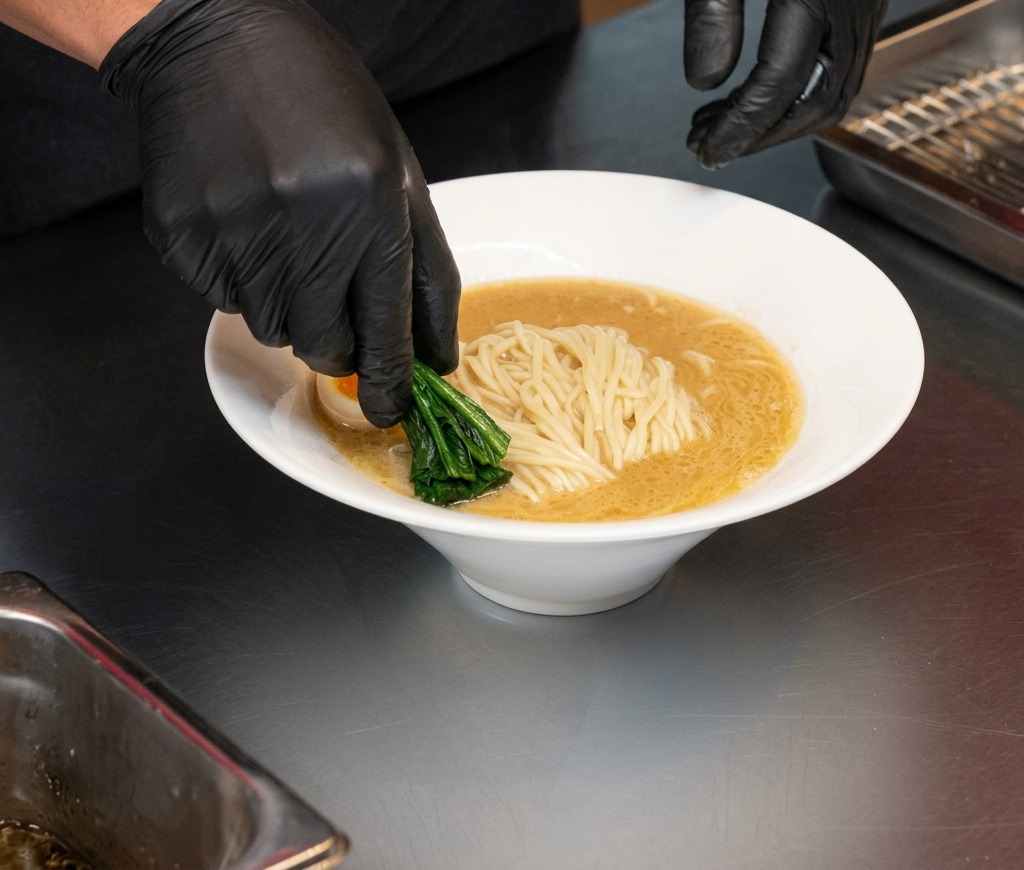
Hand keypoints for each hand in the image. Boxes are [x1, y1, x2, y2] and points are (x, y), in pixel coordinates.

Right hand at [100, 0, 459, 426]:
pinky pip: (222, 298)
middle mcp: (303, 222)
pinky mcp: (181, 232)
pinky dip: (242, 279)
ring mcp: (234, 228)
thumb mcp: (398, 172)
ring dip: (287, 305)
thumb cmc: (325, 104)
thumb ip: (424, 270)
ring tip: (286, 238)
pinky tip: (245, 220)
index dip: (390, 383)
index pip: (385, 328)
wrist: (214, 37)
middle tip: (332, 304)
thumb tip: (435, 359)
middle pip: (324, 344)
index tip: (391, 412)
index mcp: (370, 204)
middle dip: (336, 344)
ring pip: (272, 329)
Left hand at [683, 0, 887, 167]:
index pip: (781, 85)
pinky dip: (796, 95)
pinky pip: (838, 67)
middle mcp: (856, 3)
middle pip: (817, 102)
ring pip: (834, 92)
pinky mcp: (864, 3)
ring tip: (722, 128)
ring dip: (778, 123)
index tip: (705, 151)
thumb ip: (711, 13)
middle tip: (712, 150)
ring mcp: (867, 5)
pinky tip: (752, 95)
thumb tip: (703, 83)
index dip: (740, 128)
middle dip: (761, 138)